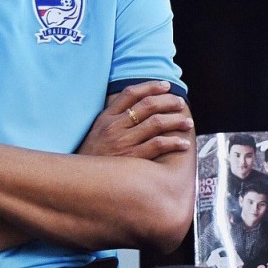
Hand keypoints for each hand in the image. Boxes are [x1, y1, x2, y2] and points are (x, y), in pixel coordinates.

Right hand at [78, 81, 192, 160]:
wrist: (80, 181)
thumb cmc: (93, 156)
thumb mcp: (97, 132)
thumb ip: (114, 118)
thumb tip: (138, 106)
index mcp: (106, 117)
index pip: (131, 93)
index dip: (151, 86)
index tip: (166, 86)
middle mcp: (115, 127)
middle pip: (148, 106)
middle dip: (168, 102)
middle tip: (181, 104)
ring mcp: (123, 142)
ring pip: (156, 123)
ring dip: (176, 121)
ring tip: (187, 122)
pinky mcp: (131, 159)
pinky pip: (157, 145)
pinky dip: (173, 142)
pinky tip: (183, 144)